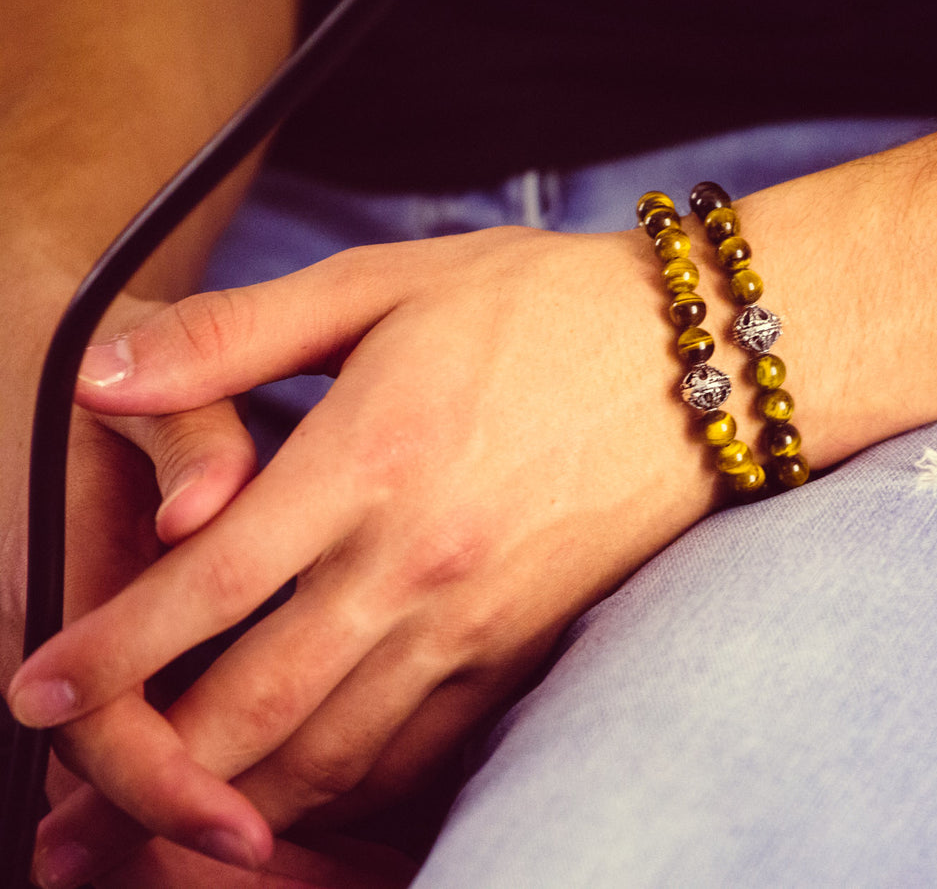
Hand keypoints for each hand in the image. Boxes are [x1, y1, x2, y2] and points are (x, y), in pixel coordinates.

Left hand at [10, 228, 722, 885]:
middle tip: (73, 814)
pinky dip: (348, 786)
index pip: (206, 586)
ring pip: (337, 750)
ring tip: (167, 824)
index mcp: (370, 460)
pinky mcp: (527, 643)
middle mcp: (419, 560)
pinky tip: (300, 790)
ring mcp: (480, 616)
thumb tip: (100, 372)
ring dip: (239, 798)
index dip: (108, 652)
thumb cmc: (542, 307)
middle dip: (148, 770)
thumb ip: (236, 333)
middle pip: (258, 703)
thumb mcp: (384, 283)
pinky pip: (422, 747)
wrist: (698, 358)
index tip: (36, 694)